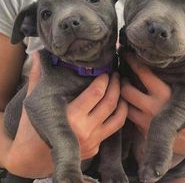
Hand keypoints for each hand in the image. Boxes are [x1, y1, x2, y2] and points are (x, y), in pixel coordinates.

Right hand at [5, 52, 127, 177]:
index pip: (96, 93)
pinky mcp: (95, 150)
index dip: (104, 79)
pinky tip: (115, 105)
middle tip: (116, 75)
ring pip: (118, 118)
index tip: (105, 71)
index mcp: (71, 117)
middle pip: (110, 103)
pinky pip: (112, 130)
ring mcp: (92, 142)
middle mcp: (85, 131)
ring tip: (121, 88)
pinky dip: (117, 115)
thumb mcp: (33, 102)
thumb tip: (38, 55)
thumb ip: (38, 77)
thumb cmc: (30, 129)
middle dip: (116, 85)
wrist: (30, 160)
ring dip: (123, 101)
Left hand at [121, 53, 184, 158]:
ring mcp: (147, 122)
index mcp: (164, 92)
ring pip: (125, 106)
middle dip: (121, 82)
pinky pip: (131, 120)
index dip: (131, 60)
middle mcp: (152, 107)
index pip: (141, 71)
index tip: (124, 54)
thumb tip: (152, 65)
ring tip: (124, 92)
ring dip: (123, 98)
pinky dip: (130, 112)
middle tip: (121, 77)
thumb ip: (167, 80)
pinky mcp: (145, 134)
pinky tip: (133, 107)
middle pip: (126, 90)